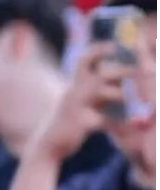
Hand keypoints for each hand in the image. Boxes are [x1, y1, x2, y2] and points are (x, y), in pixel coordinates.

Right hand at [38, 43, 132, 163]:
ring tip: (131, 100)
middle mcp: (75, 90)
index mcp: (76, 83)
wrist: (50, 142)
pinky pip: (103, 119)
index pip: (86, 59)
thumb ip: (100, 88)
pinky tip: (128, 126)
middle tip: (138, 72)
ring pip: (101, 91)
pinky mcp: (80, 122)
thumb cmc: (71, 120)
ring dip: (120, 94)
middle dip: (122, 71)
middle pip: (100, 73)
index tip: (115, 46)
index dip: (100, 49)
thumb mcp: (83, 100)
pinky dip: (117, 123)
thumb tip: (121, 75)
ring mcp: (76, 105)